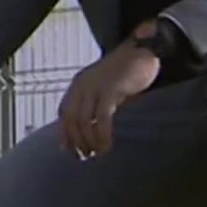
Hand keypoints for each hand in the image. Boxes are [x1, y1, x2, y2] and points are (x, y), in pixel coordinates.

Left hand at [57, 40, 160, 158]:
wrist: (142, 50)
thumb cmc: (125, 73)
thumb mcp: (104, 88)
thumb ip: (94, 105)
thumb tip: (89, 132)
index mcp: (77, 84)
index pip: (63, 112)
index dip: (64, 133)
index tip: (68, 150)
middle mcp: (81, 85)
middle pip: (71, 119)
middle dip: (77, 140)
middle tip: (86, 156)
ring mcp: (94, 86)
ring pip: (84, 120)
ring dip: (89, 140)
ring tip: (98, 152)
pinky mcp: (110, 89)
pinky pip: (102, 117)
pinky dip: (102, 133)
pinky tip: (107, 144)